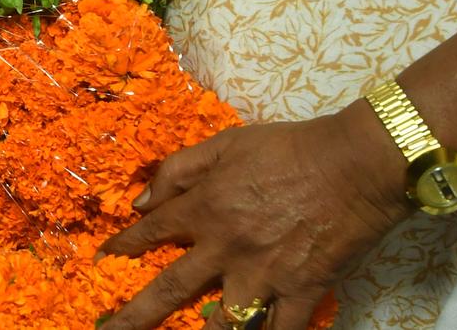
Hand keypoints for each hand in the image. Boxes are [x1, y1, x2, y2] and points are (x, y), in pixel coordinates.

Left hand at [98, 102, 412, 329]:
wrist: (354, 164)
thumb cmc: (288, 147)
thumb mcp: (224, 144)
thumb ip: (178, 170)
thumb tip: (140, 201)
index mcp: (204, 208)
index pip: (150, 232)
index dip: (122, 247)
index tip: (102, 258)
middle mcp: (225, 248)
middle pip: (169, 289)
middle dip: (135, 315)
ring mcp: (263, 275)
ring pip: (221, 322)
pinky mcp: (302, 292)